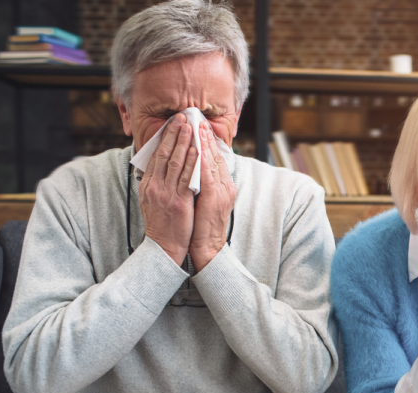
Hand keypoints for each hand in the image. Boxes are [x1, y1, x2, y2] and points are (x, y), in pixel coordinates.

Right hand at [139, 114, 196, 265]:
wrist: (163, 247)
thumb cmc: (162, 225)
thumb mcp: (152, 201)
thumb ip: (157, 184)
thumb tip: (161, 168)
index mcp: (148, 185)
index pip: (157, 156)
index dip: (165, 138)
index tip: (173, 124)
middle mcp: (154, 187)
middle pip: (164, 154)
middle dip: (174, 134)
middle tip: (182, 117)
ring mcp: (166, 194)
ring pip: (175, 162)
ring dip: (184, 142)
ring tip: (190, 126)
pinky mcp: (178, 202)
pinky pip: (186, 178)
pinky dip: (192, 162)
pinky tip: (197, 150)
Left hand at [188, 122, 236, 270]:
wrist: (207, 248)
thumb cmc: (202, 226)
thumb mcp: (204, 201)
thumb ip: (202, 184)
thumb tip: (192, 169)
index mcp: (224, 186)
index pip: (215, 159)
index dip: (207, 142)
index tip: (199, 127)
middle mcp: (226, 186)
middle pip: (216, 156)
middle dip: (206, 137)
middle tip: (197, 119)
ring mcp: (222, 191)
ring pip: (212, 161)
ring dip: (204, 143)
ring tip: (196, 127)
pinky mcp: (215, 198)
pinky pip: (208, 174)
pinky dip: (202, 160)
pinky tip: (196, 148)